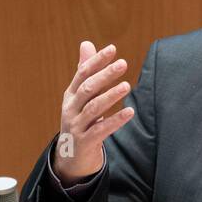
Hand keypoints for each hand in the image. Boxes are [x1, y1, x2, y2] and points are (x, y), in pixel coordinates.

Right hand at [53, 40, 134, 183]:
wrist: (71, 157)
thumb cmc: (80, 121)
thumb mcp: (80, 97)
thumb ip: (85, 72)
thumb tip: (87, 43)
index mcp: (70, 95)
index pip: (82, 73)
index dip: (96, 61)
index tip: (113, 49)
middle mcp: (70, 108)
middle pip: (87, 88)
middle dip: (105, 75)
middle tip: (123, 63)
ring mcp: (76, 126)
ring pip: (93, 108)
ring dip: (110, 96)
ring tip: (127, 86)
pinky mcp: (85, 142)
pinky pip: (100, 130)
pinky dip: (115, 120)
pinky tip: (130, 113)